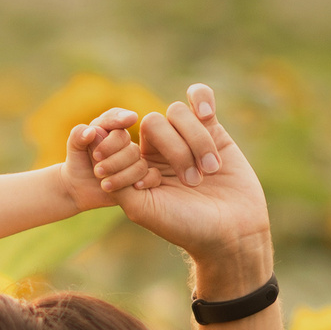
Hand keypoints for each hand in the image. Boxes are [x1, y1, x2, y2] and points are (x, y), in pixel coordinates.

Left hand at [104, 85, 273, 268]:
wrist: (231, 232)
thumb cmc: (185, 226)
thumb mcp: (142, 209)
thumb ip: (117, 180)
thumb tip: (98, 147)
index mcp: (135, 166)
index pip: (119, 138)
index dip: (129, 148)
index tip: (141, 172)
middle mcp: (158, 150)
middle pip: (152, 122)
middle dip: (174, 150)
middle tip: (192, 182)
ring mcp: (186, 138)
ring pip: (178, 113)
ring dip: (196, 142)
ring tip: (210, 171)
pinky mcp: (213, 130)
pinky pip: (199, 97)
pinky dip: (200, 98)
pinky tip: (206, 113)